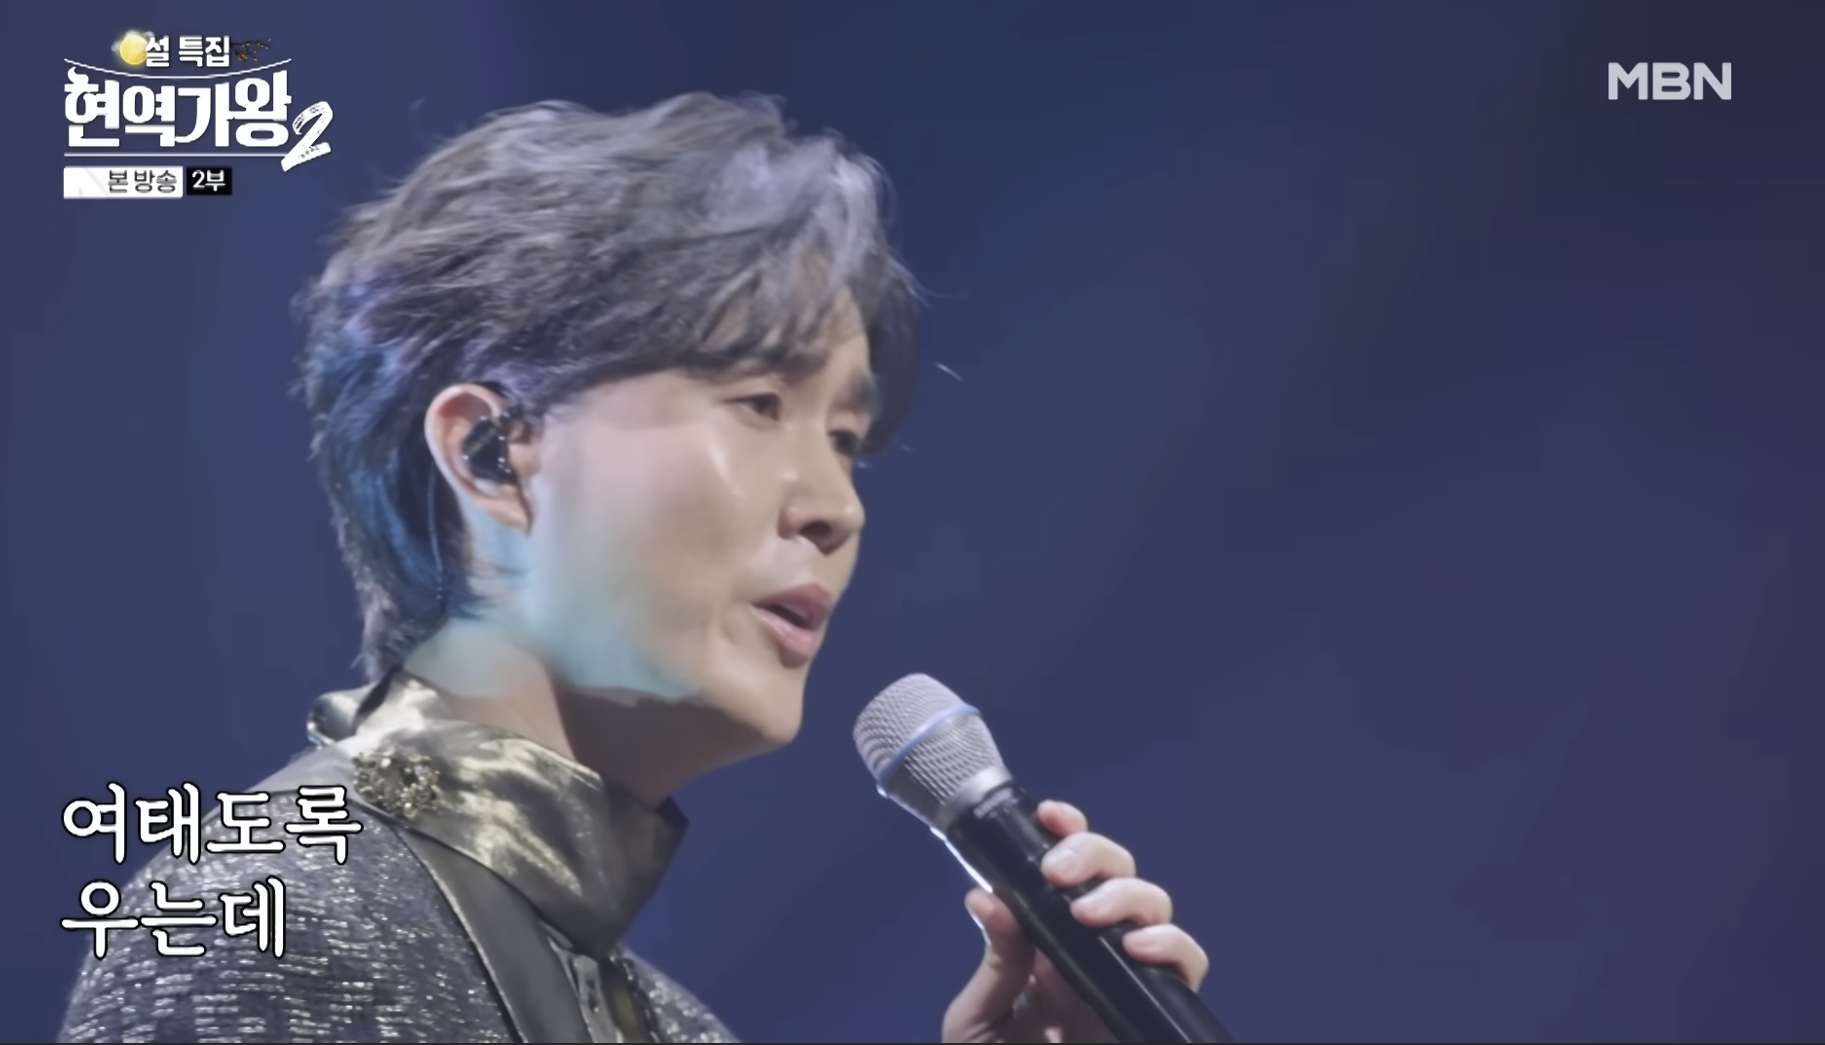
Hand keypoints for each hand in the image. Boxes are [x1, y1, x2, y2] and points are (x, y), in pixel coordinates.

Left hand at [939, 800, 1208, 1042]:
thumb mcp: (977, 1022)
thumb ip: (995, 964)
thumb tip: (987, 897)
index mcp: (1046, 942)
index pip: (1068, 871)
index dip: (1068, 831)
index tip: (1049, 815)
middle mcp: (1091, 951)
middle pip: (1119, 874)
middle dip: (1096, 854)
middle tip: (1058, 873)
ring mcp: (1127, 978)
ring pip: (1155, 907)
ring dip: (1126, 895)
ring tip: (1089, 914)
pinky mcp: (1155, 1011)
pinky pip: (1186, 967)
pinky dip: (1172, 946)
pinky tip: (1140, 948)